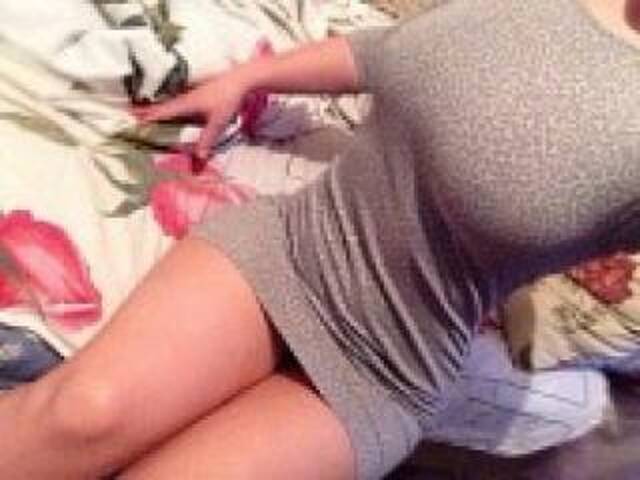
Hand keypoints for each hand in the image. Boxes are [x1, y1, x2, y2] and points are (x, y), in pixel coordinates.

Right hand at [132, 70, 251, 158]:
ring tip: (146, 113)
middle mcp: (185, 98)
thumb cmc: (228, 99)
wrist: (240, 80)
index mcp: (186, 103)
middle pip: (162, 106)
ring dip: (158, 108)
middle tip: (131, 114)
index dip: (148, 116)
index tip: (133, 120)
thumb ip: (208, 139)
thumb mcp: (218, 122)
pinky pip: (179, 102)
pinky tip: (172, 109)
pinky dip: (171, 107)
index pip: (163, 111)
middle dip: (147, 111)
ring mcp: (192, 94)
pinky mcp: (199, 93)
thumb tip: (199, 157)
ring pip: (170, 103)